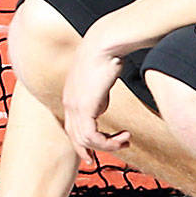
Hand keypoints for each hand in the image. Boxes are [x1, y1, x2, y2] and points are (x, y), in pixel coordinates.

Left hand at [61, 31, 129, 164]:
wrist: (104, 43)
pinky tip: (124, 136)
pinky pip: (92, 137)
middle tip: (110, 153)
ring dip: (108, 145)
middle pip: (75, 137)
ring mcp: (74, 106)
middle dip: (90, 150)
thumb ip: (98, 96)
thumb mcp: (99, 80)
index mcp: (71, 95)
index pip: (72, 126)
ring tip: (126, 139)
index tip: (95, 151)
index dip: (83, 141)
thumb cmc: (107, 54)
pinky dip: (108, 142)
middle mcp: (68, 103)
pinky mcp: (84, 108)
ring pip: (85, 140)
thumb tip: (100, 108)